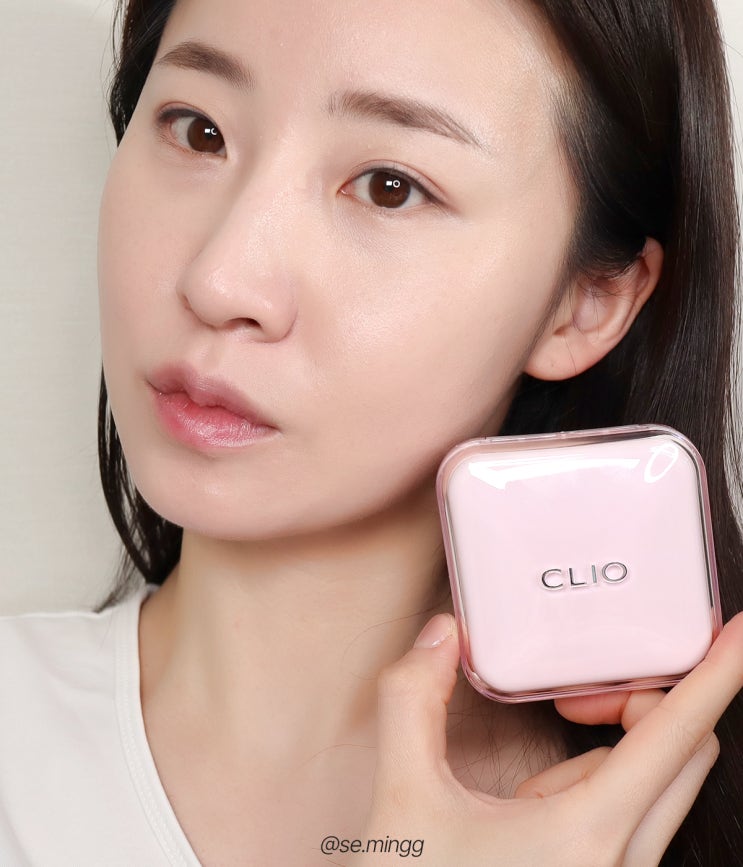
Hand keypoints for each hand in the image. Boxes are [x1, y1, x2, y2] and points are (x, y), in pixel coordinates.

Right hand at [346, 612, 742, 865]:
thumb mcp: (404, 802)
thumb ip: (412, 702)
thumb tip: (440, 637)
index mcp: (586, 835)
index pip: (673, 733)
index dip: (719, 675)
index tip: (740, 633)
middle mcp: (623, 861)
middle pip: (683, 752)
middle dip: (642, 701)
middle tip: (578, 689)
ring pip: (653, 784)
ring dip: (607, 751)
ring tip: (529, 778)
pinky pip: (627, 814)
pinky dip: (591, 787)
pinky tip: (530, 811)